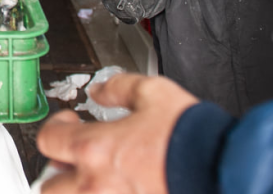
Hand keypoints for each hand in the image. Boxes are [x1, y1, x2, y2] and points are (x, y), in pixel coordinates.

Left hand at [37, 74, 198, 193]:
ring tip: (97, 177)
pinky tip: (123, 187)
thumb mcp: (154, 94)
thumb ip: (119, 88)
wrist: (224, 171)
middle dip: (57, 170)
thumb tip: (101, 91)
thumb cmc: (192, 139)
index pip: (49, 140)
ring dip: (78, 189)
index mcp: (94, 150)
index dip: (55, 126)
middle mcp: (96, 185)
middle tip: (73, 158)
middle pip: (48, 186)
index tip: (68, 122)